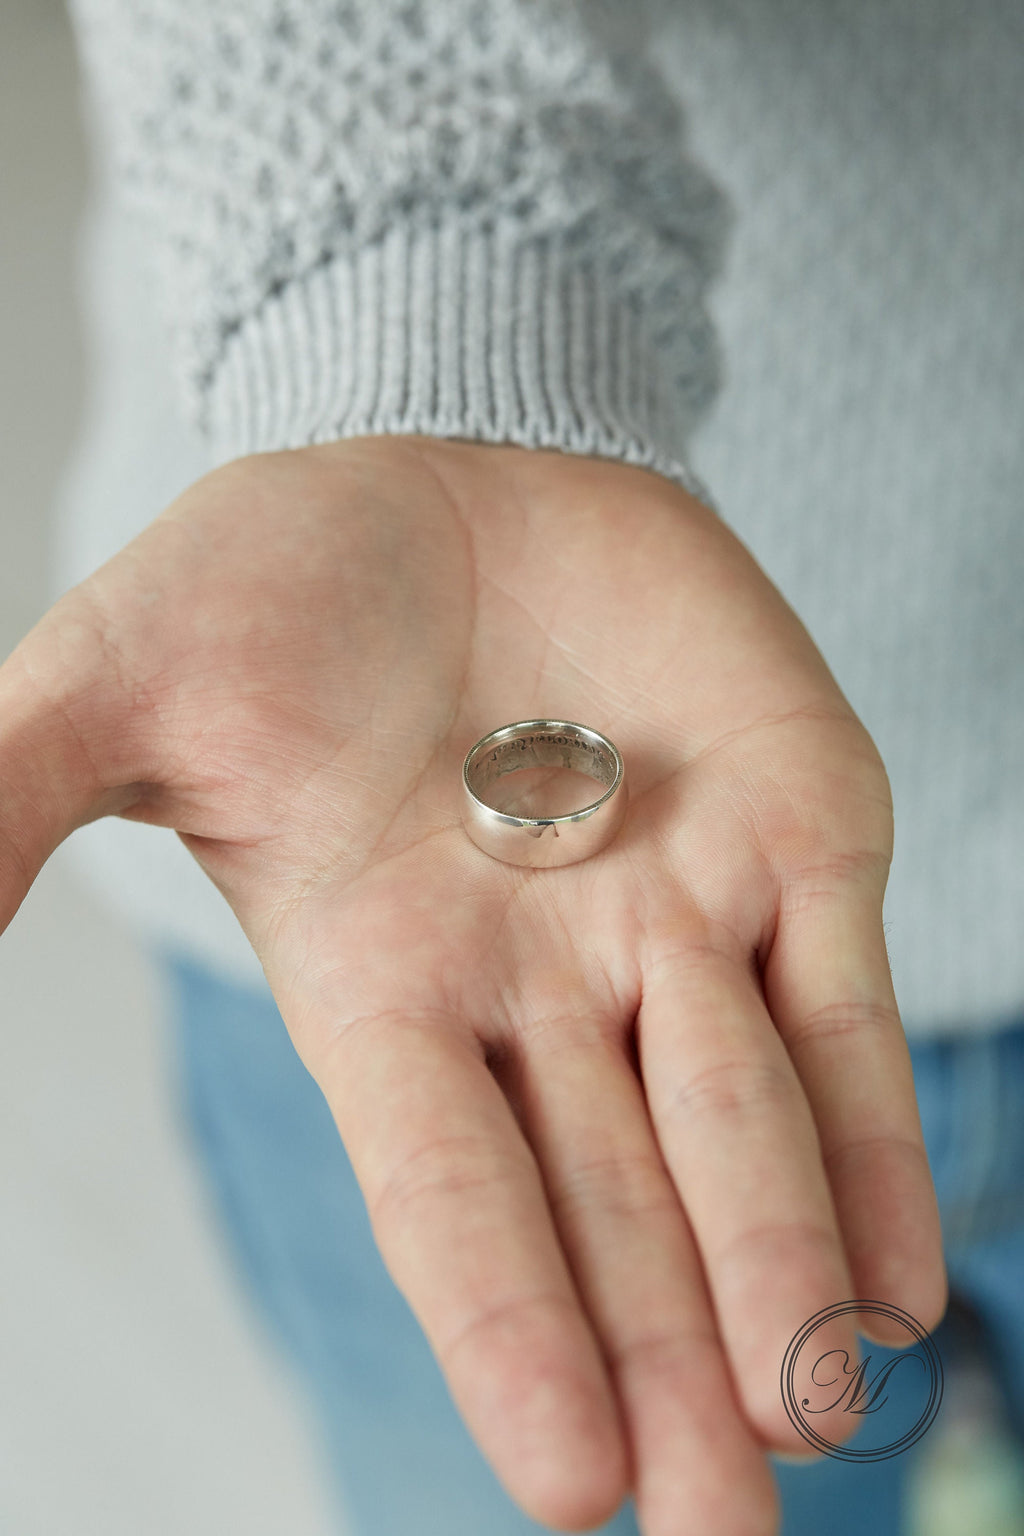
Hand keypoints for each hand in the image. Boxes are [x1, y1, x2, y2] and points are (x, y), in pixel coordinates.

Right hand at [0, 435, 944, 1534]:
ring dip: (779, 1267)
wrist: (445, 456)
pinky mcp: (793, 834)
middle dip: (666, 1361)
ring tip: (812, 1416)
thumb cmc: (271, 572)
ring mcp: (678, 913)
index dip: (505, 1324)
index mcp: (384, 983)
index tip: (568, 1478)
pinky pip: (839, 1009)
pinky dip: (872, 1135)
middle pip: (612, 1203)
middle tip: (716, 1534)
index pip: (449, 1188)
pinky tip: (899, 1277)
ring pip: (740, 1121)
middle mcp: (539, 986)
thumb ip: (13, 796)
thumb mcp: (119, 676)